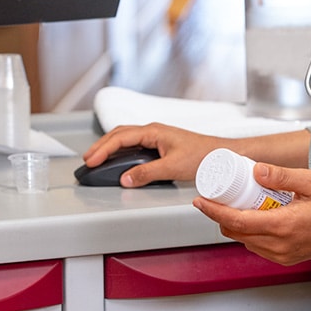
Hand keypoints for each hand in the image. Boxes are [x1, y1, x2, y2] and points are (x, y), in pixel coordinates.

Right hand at [83, 123, 224, 186]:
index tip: (91, 161)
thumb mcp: (173, 167)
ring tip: (97, 160)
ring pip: (126, 139)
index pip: (120, 138)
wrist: (223, 155)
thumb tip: (125, 179)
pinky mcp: (161, 146)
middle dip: (101, 147)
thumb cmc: (204, 156)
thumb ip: (147, 173)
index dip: (103, 149)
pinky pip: (135, 146)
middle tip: (87, 161)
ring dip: (110, 148)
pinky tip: (118, 161)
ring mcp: (157, 138)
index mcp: (154, 131)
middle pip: (119, 135)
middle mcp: (153, 131)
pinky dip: (121, 152)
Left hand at [192, 161, 310, 266]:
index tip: (200, 200)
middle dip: (221, 215)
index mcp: (283, 225)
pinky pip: (259, 247)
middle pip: (236, 233)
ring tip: (238, 202)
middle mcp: (280, 245)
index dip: (213, 211)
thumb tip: (254, 169)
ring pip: (245, 241)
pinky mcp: (287, 257)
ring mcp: (283, 254)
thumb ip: (282, 176)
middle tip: (219, 195)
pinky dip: (250, 232)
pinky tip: (255, 215)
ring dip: (235, 224)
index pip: (236, 221)